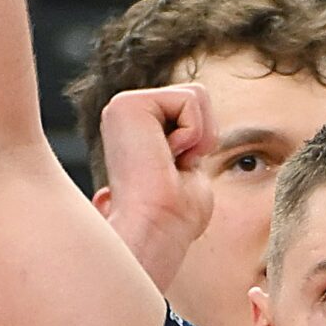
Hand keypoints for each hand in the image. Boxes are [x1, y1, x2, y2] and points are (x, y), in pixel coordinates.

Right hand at [95, 81, 217, 292]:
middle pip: (198, 96)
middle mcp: (124, 113)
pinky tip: (166, 156)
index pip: (194, 109)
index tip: (175, 176)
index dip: (202, 144)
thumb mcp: (187, 172)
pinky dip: (193, 133)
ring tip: (169, 163)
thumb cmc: (172, 218)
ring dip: (198, 136)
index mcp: (137, 129)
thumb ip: (187, 147)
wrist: (154, 232)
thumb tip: (182, 156)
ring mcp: (122, 106)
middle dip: (203, 136)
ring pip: (196, 94)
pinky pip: (191, 99)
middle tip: (174, 169)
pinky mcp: (127, 104)